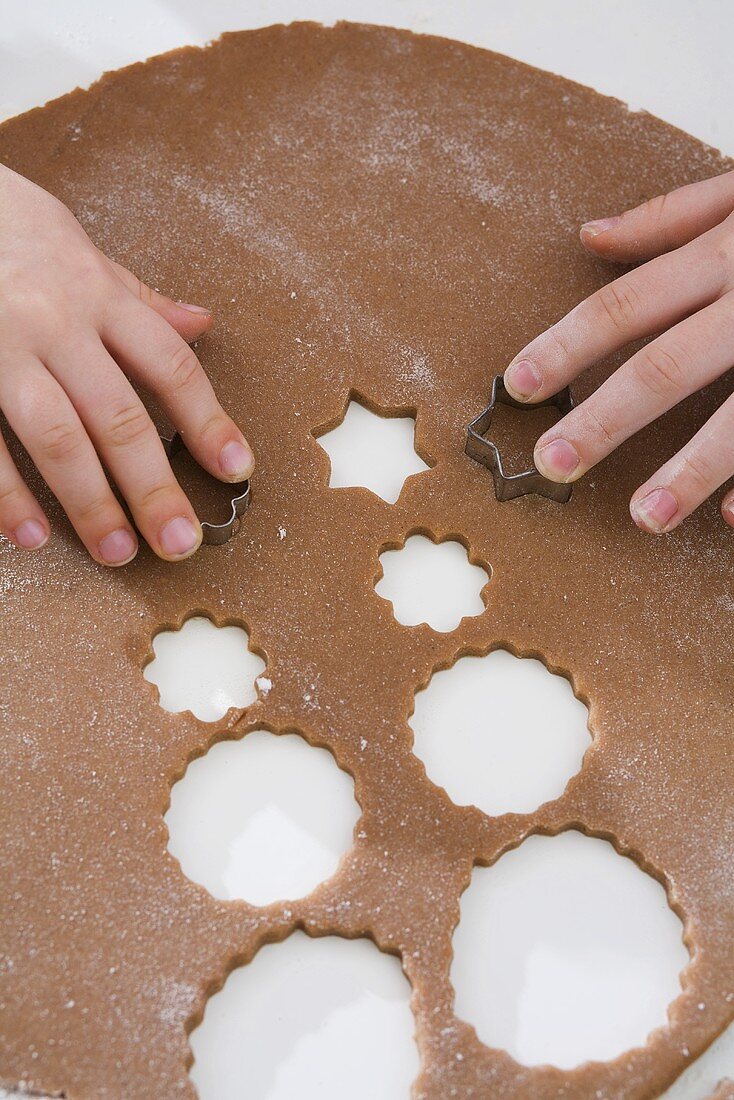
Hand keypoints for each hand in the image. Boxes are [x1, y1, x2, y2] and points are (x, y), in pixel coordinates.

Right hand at [0, 164, 253, 564]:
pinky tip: (32, 534)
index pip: (170, 366)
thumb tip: (201, 322)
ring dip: (91, 502)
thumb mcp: (82, 252)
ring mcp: (1, 348)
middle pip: (119, 416)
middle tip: (180, 542)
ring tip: (118, 552)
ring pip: (56, 436)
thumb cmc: (9, 229)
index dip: (208, 421)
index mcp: (97, 295)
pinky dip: (6, 492)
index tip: (237, 470)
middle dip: (154, 486)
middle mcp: (56, 323)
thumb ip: (137, 298)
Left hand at [503, 169, 733, 533]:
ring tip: (642, 516)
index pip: (627, 304)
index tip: (518, 384)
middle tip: (552, 464)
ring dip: (691, 468)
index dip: (567, 346)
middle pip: (668, 365)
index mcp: (731, 252)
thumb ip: (674, 215)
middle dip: (605, 418)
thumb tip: (592, 234)